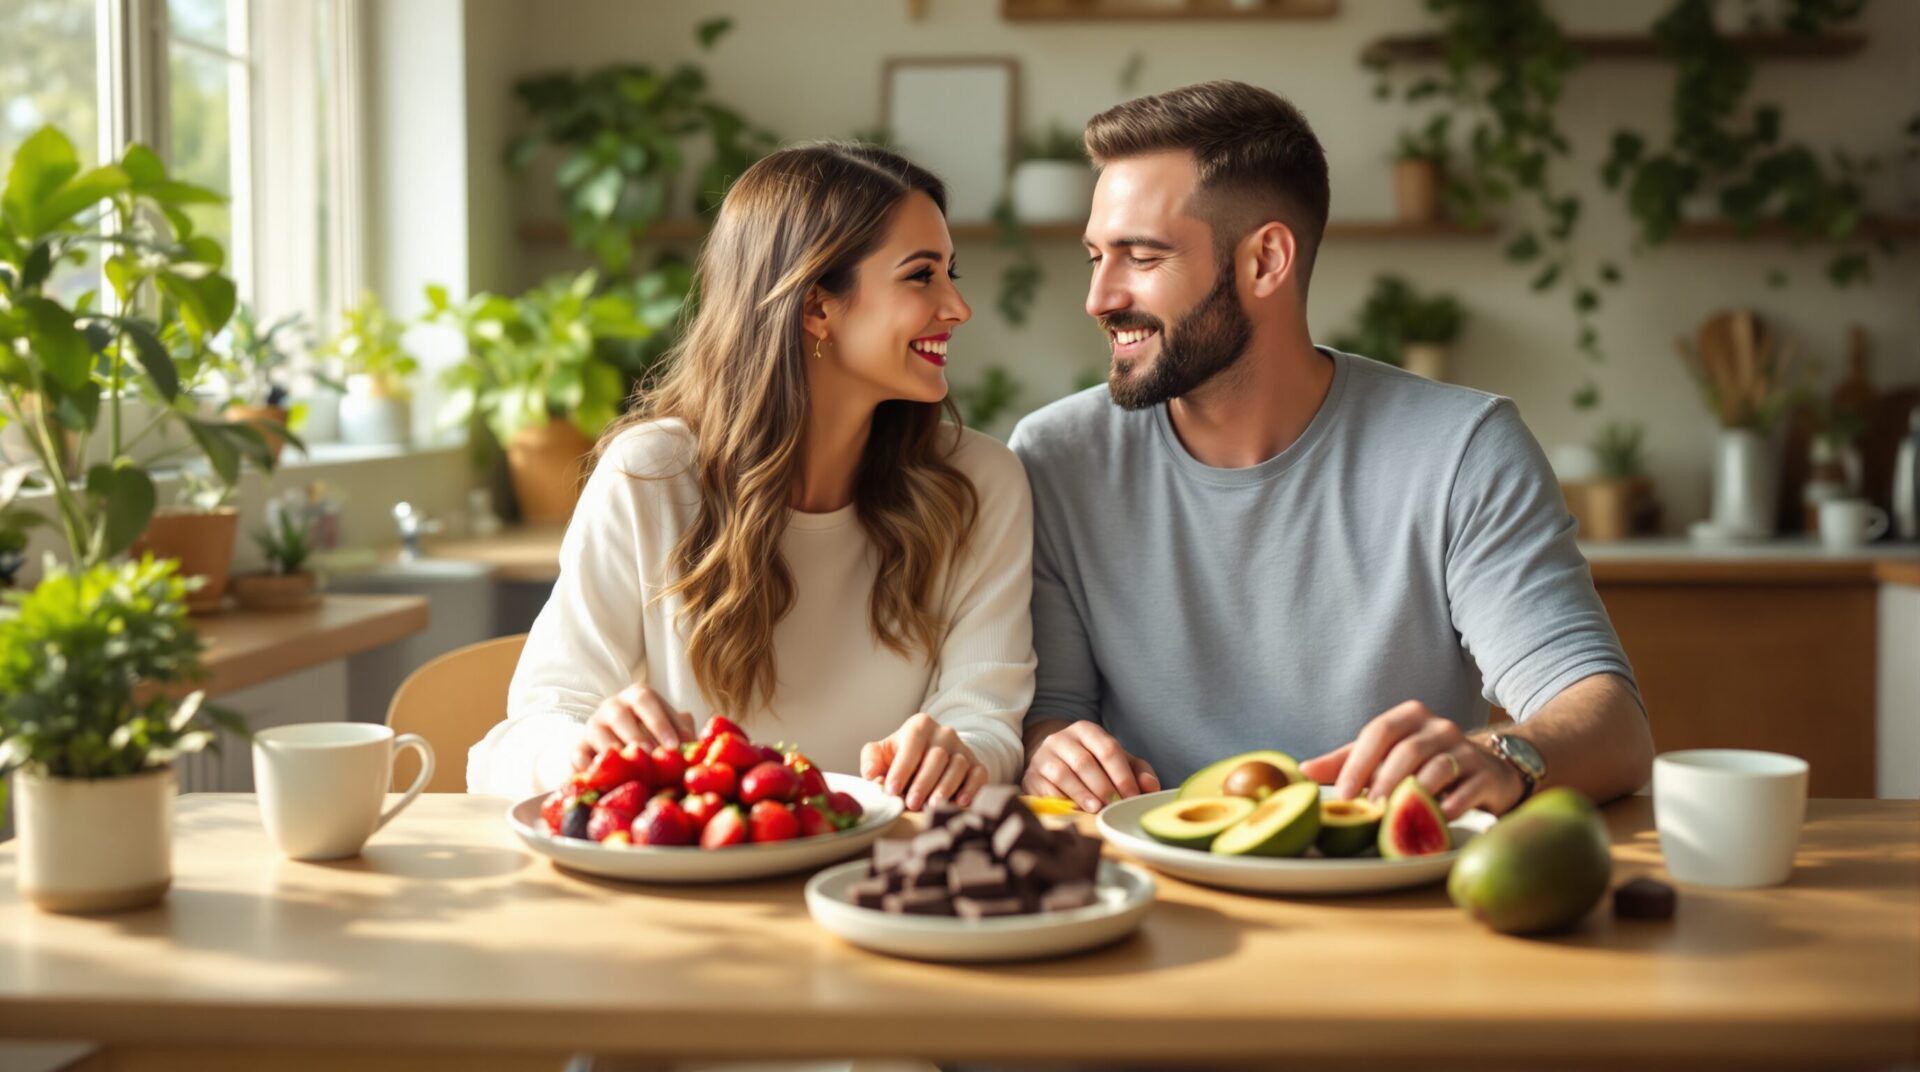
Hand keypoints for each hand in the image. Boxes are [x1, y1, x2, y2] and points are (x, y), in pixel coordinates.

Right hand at [572, 684, 695, 769]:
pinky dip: (589, 769)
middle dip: (638, 737)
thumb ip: (684, 732)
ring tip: (630, 770)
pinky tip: (604, 782)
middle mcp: (612, 707)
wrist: (619, 748)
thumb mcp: (671, 730)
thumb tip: (701, 748)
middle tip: (653, 758)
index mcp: (637, 697)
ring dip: (615, 753)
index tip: (676, 746)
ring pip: (597, 735)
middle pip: (620, 715)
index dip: (661, 722)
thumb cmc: (656, 738)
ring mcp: (592, 727)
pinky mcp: (577, 749)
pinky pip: (578, 757)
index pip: (646, 700)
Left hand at [860, 713, 989, 810]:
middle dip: (922, 782)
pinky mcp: (977, 764)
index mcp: (920, 726)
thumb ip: (872, 760)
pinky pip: (978, 775)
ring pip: (957, 766)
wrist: (935, 755)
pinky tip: (961, 803)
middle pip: (936, 757)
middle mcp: (944, 733)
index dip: (901, 768)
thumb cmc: (904, 756)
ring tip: (933, 806)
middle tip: (911, 804)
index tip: (891, 790)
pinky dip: (971, 789)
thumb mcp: (884, 752)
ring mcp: (963, 749)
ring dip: (945, 788)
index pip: (912, 745)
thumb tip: (870, 775)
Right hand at [1021, 720, 1159, 812]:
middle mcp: (1062, 739)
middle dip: (1102, 786)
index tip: (1132, 797)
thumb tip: (1151, 787)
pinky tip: (1074, 810)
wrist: (1052, 760)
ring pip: (1062, 773)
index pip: (1108, 749)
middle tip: (1114, 805)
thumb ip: (1137, 770)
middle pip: (1084, 761)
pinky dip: (1061, 801)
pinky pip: (1044, 788)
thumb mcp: (1116, 760)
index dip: (1122, 775)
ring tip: (1095, 809)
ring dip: (1081, 793)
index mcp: (1087, 731)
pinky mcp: (1030, 776)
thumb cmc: (1091, 762)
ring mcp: (1043, 756)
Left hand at [1298, 701, 1523, 818]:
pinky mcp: (1486, 774)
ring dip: (1415, 794)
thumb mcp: (1383, 757)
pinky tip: (1436, 818)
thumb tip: (1303, 770)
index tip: (1344, 795)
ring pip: (1438, 768)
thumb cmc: (1422, 764)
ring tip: (1396, 817)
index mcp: (1408, 717)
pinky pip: (1467, 788)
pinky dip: (1451, 804)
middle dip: (1385, 780)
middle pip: (1407, 750)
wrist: (1484, 771)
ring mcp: (1465, 749)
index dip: (1359, 763)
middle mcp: (1438, 727)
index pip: (1378, 732)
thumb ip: (1346, 762)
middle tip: (1370, 809)